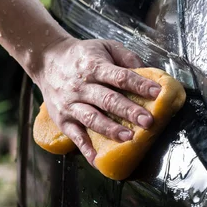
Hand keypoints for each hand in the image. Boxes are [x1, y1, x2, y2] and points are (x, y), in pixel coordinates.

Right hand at [32, 37, 161, 165]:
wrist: (47, 60)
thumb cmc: (83, 55)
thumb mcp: (105, 46)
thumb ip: (126, 57)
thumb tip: (148, 72)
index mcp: (94, 66)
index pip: (120, 77)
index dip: (140, 85)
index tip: (158, 93)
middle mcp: (82, 86)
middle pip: (108, 100)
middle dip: (130, 111)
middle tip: (148, 121)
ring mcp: (71, 104)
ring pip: (92, 119)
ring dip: (111, 130)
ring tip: (129, 138)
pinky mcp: (63, 120)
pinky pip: (75, 136)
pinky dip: (86, 149)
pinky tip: (99, 160)